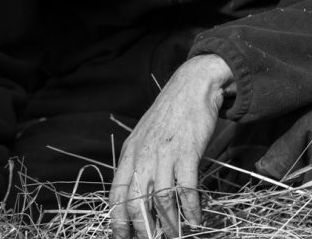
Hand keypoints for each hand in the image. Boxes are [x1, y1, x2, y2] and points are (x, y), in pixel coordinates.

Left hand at [109, 54, 233, 238]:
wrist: (190, 87)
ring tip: (176, 236)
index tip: (122, 236)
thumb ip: (140, 163)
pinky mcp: (186, 152)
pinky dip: (191, 208)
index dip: (117, 219)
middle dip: (143, 229)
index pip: (116, 193)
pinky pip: (186, 188)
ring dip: (170, 224)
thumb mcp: (144, 137)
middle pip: (135, 201)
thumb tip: (140, 197)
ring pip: (161, 200)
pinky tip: (195, 220)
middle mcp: (143, 155)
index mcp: (129, 153)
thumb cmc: (169, 115)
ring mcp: (164, 154)